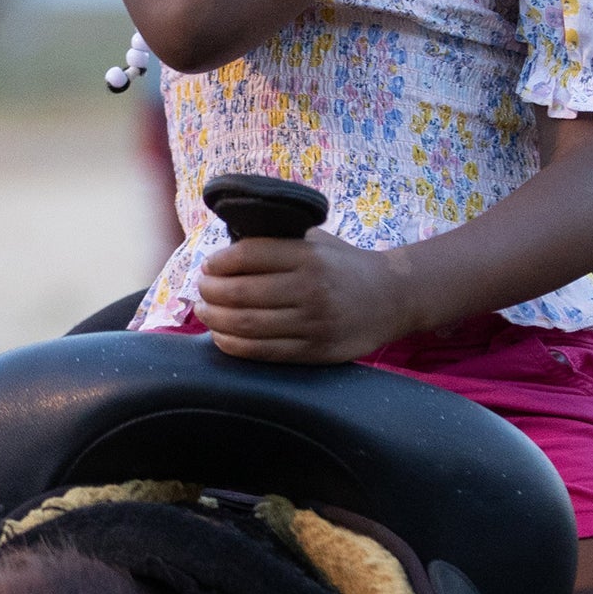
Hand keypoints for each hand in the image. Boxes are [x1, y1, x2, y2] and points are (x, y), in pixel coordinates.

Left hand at [195, 230, 403, 363]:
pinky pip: (263, 352)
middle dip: (211, 291)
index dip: (220, 261)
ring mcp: (312, 324)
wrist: (391, 298)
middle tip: (201, 289)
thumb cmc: (344, 264)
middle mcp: (310, 289)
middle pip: (242, 292)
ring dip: (215, 319)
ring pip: (247, 325)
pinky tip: (221, 335)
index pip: (249, 255)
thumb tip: (227, 246)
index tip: (208, 265)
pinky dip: (233, 345)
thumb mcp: (317, 241)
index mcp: (309, 256)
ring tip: (204, 310)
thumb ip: (279, 241)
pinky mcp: (314, 352)